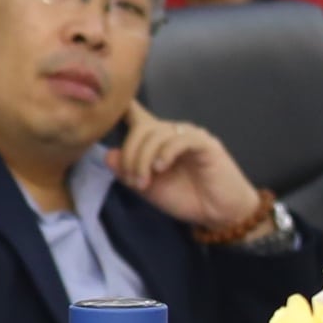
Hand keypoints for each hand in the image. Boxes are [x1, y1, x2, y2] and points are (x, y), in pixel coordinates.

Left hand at [114, 106, 266, 236]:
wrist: (219, 214)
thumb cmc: (186, 198)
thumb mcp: (149, 189)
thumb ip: (128, 173)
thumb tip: (108, 155)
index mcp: (156, 140)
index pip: (137, 116)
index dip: (121, 108)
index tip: (103, 108)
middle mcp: (171, 133)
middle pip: (141, 127)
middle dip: (130, 154)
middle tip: (132, 180)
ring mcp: (188, 136)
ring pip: (156, 134)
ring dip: (143, 159)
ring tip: (144, 182)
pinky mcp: (205, 144)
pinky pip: (179, 139)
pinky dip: (165, 152)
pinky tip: (161, 168)